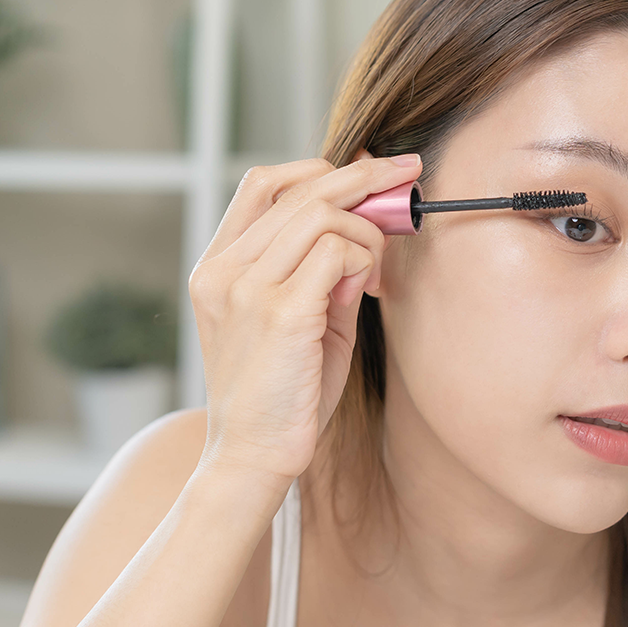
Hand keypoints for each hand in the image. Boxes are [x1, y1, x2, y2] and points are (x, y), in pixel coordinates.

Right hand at [187, 149, 420, 493]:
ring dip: (367, 232)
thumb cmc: (282, 393)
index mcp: (218, 267)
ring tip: (375, 268)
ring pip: (323, 215)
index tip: (370, 171)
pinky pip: (338, 253)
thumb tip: (368, 224)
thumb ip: (323, 270)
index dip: (320, 168)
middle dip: (366, 176)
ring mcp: (246, 288)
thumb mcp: (298, 319)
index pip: (263, 184)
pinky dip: (364, 262)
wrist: (253, 458)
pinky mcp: (280, 313)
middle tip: (409, 172)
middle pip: (300, 188)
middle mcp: (224, 270)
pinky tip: (365, 290)